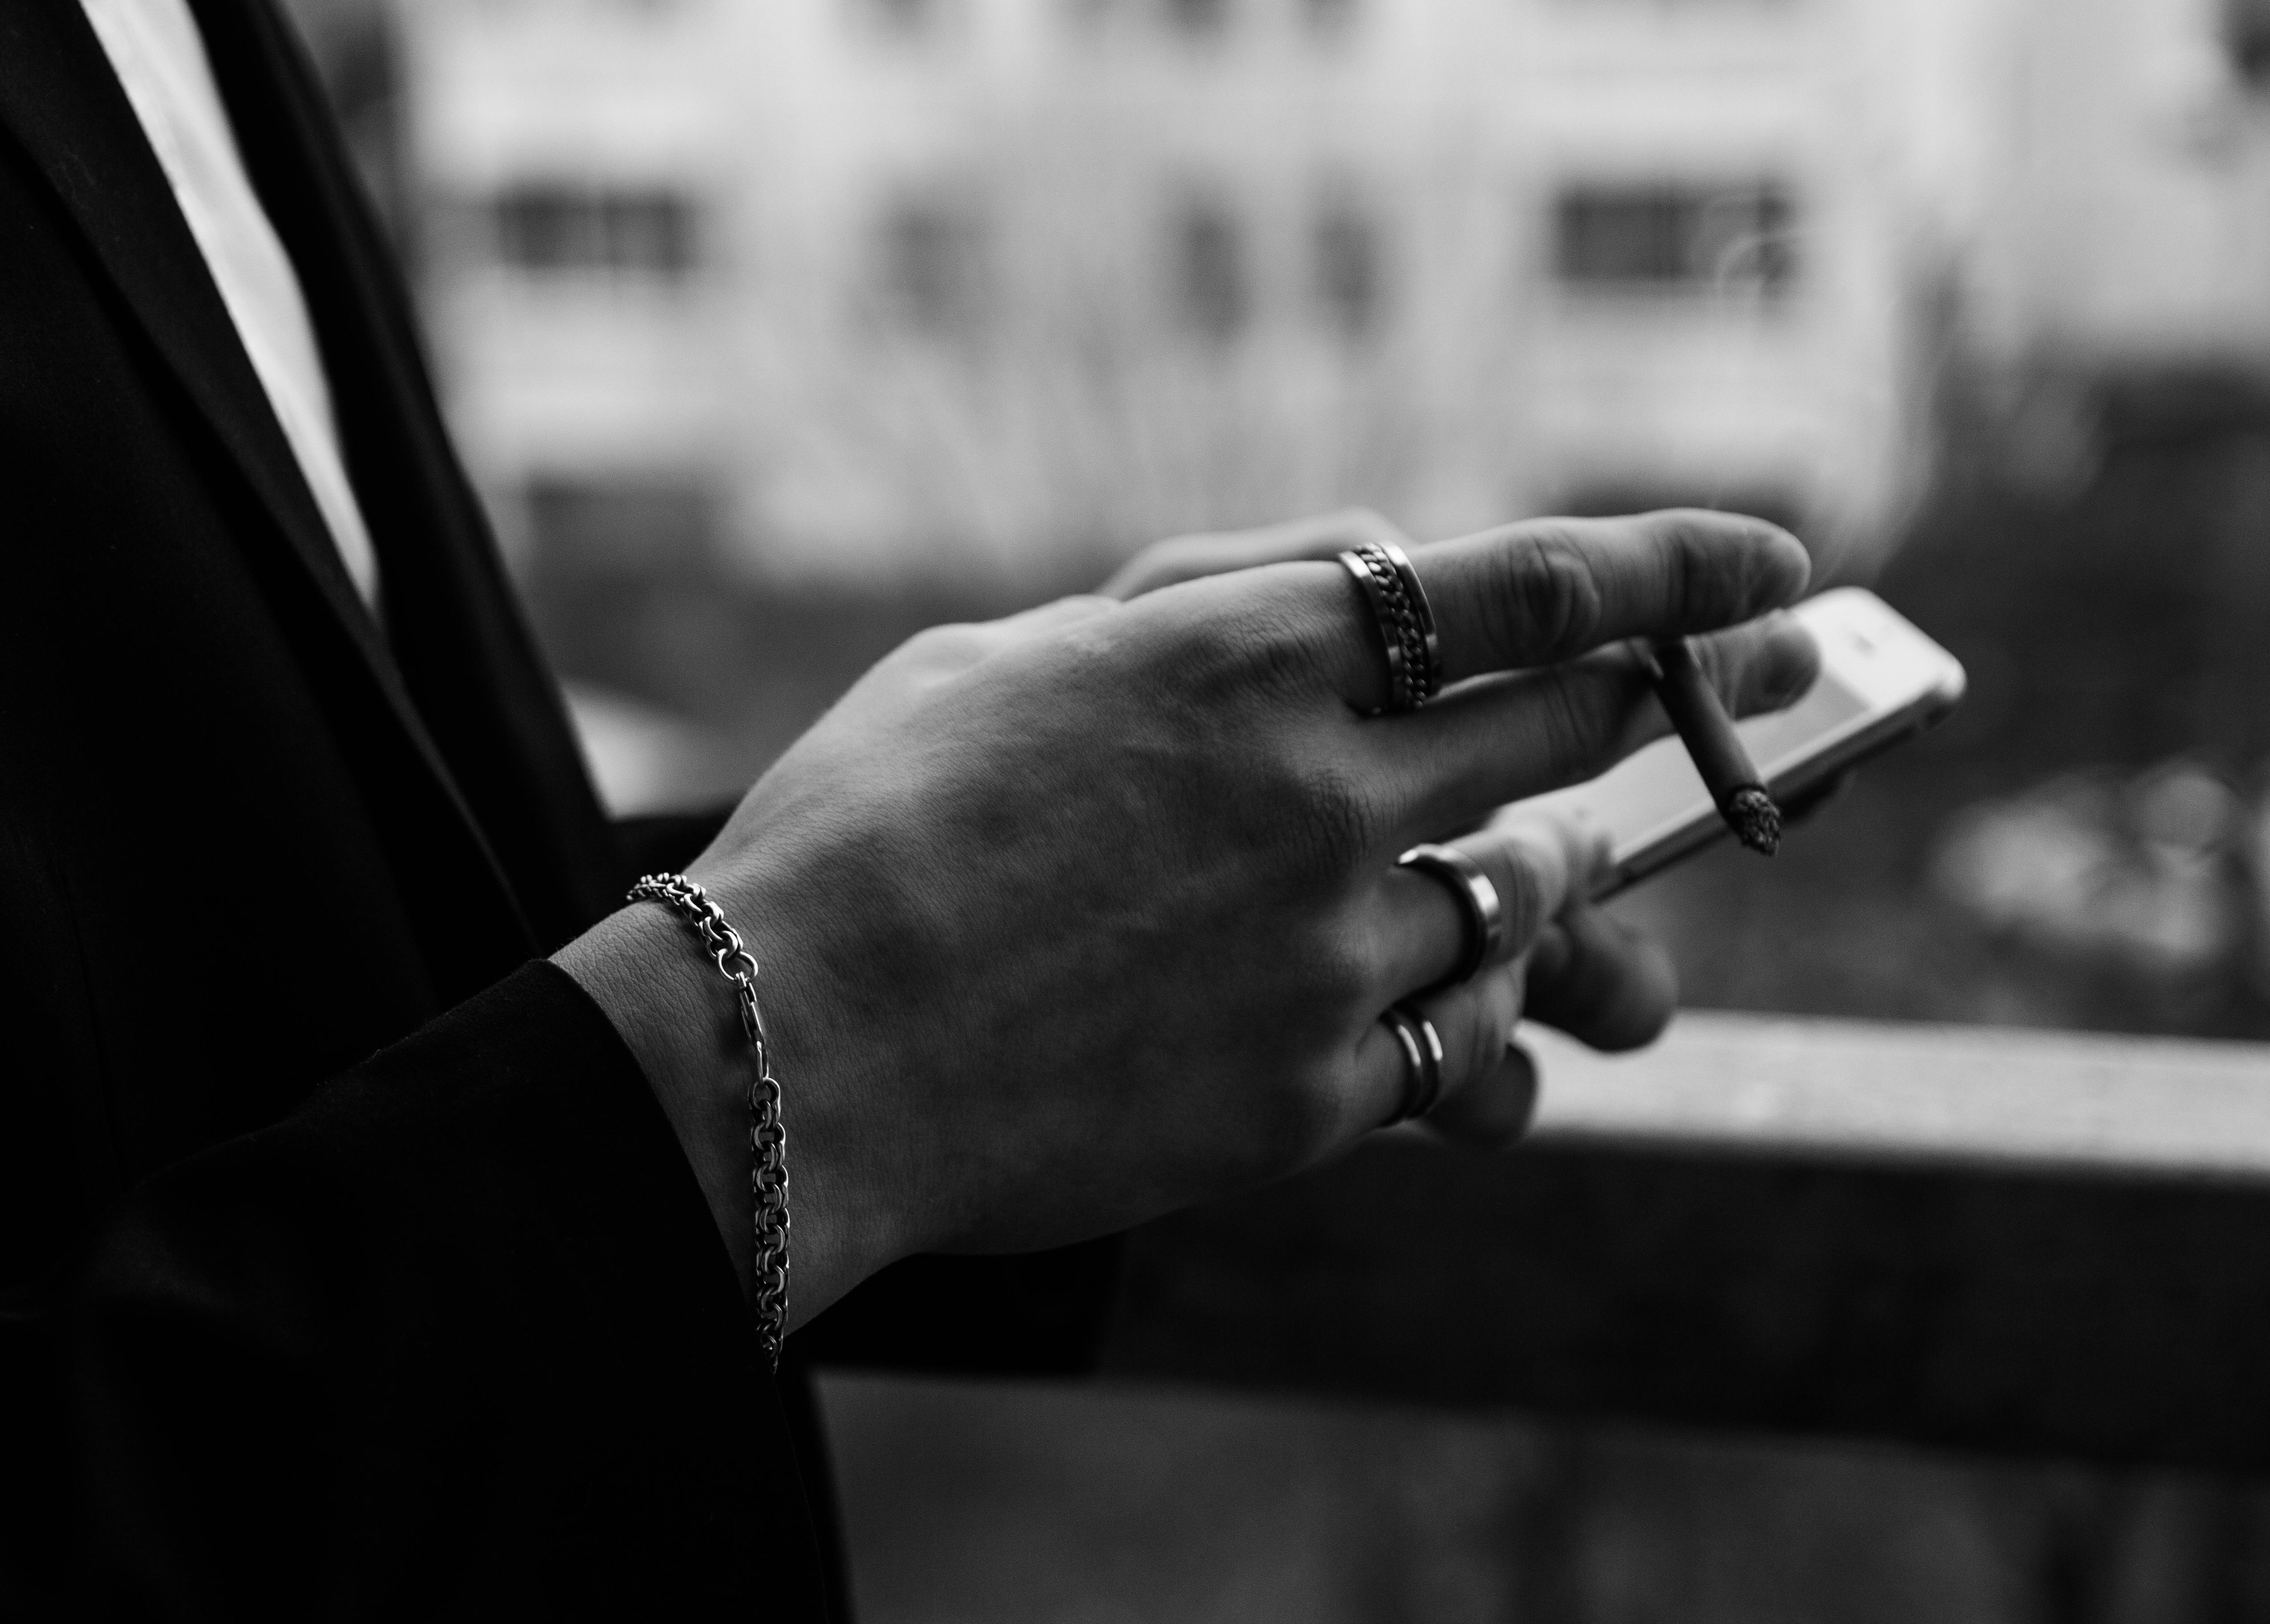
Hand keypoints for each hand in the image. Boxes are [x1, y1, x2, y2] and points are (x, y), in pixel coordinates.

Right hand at [556, 511, 1818, 1322]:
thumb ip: (1200, 601)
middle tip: (1769, 703)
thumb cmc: (872, 826)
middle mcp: (1319, 791)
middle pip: (1570, 739)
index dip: (1680, 570)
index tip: (1779, 568)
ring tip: (1592, 924)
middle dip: (1690, 713)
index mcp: (1243, 656)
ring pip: (1531, 911)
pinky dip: (1484, 1047)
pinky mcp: (1309, 1097)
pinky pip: (1458, 1060)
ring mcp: (1326, 952)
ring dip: (1567, 904)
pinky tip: (1489, 1063)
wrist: (789, 1048)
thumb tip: (1360, 572)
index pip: (1530, 585)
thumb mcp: (1013, 656)